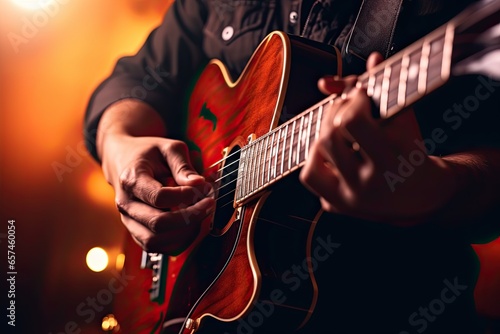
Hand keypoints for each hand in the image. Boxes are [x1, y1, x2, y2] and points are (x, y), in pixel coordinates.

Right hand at [98, 103, 214, 253]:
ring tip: (200, 213)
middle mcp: (126, 204)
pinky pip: (156, 246)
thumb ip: (183, 166)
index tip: (204, 188)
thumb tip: (199, 185)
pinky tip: (190, 223)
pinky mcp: (136, 231)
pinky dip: (177, 240)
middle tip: (208, 203)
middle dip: (190, 216)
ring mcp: (128, 221)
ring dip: (184, 232)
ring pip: (155, 241)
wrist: (122, 160)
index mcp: (131, 179)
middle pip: (158, 223)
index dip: (186, 196)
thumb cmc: (148, 153)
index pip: (159, 197)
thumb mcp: (168, 148)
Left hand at [299, 53, 456, 225]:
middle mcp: (367, 185)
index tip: (361, 93)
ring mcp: (349, 199)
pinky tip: (331, 151)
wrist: (420, 195)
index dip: (353, 99)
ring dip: (324, 133)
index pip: (352, 122)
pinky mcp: (336, 205)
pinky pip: (310, 176)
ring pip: (315, 156)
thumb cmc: (411, 151)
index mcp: (391, 161)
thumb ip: (386, 88)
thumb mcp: (404, 120)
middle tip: (347, 105)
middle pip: (329, 137)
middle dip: (335, 112)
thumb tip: (371, 60)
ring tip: (340, 128)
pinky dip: (316, 157)